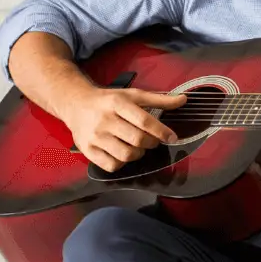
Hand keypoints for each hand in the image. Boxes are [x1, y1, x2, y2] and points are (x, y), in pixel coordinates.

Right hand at [60, 87, 185, 173]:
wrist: (76, 104)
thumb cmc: (109, 101)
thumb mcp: (133, 95)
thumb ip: (159, 99)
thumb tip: (184, 99)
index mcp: (117, 103)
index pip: (144, 121)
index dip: (162, 131)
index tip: (172, 137)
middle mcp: (105, 120)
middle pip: (137, 140)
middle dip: (151, 143)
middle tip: (153, 141)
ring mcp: (95, 136)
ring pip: (126, 155)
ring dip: (139, 154)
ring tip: (138, 147)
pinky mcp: (88, 150)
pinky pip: (112, 165)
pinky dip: (122, 163)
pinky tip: (123, 153)